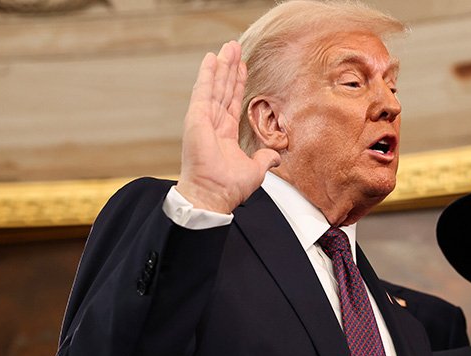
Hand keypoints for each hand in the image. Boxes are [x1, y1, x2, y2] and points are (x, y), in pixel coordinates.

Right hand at [176, 40, 279, 212]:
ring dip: (221, 65)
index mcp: (225, 133)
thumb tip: (274, 157)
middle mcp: (213, 123)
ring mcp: (203, 119)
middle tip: (234, 47)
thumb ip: (264, 159)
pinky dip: (207, 74)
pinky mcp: (196, 118)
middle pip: (224, 88)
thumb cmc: (228, 187)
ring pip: (215, 85)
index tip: (242, 67)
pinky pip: (203, 90)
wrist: (213, 195)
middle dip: (230, 68)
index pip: (232, 101)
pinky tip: (211, 58)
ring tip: (228, 46)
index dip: (238, 83)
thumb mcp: (255, 170)